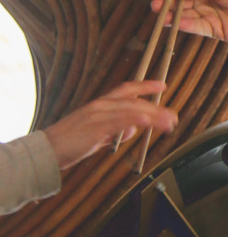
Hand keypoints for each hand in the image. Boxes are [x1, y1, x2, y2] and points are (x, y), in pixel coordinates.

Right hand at [44, 82, 177, 166]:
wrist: (45, 152)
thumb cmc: (68, 145)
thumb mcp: (96, 136)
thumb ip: (114, 132)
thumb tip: (132, 131)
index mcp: (100, 105)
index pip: (126, 90)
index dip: (145, 86)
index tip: (162, 84)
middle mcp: (100, 106)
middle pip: (134, 102)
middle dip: (156, 108)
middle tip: (173, 116)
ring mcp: (97, 115)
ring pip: (131, 111)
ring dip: (153, 116)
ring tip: (169, 122)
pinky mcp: (94, 128)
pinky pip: (118, 122)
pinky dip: (135, 120)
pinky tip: (147, 122)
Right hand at [152, 0, 227, 41]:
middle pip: (181, 0)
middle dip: (168, 2)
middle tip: (155, 5)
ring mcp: (208, 14)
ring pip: (186, 15)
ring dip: (173, 16)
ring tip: (161, 16)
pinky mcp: (214, 29)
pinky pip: (196, 27)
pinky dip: (186, 26)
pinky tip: (176, 24)